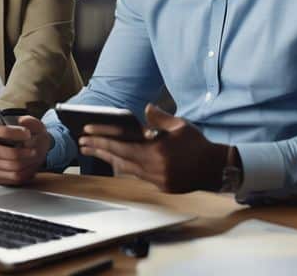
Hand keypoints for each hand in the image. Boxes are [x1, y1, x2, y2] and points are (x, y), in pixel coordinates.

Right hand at [0, 116, 50, 185]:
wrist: (24, 146)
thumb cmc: (24, 134)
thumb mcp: (29, 123)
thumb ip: (29, 120)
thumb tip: (23, 121)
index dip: (12, 133)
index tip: (27, 134)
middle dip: (19, 152)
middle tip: (33, 150)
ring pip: (9, 166)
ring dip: (26, 162)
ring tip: (34, 156)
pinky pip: (14, 177)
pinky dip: (27, 172)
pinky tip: (31, 164)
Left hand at [79, 104, 226, 192]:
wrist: (215, 169)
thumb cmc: (197, 144)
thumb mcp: (180, 126)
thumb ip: (160, 118)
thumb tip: (146, 109)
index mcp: (157, 150)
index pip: (122, 142)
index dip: (102, 137)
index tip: (87, 132)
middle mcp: (153, 167)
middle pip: (118, 157)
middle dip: (98, 148)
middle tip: (82, 143)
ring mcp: (156, 179)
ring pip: (125, 168)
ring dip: (108, 158)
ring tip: (92, 151)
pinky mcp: (160, 187)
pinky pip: (137, 176)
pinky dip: (124, 167)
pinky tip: (114, 161)